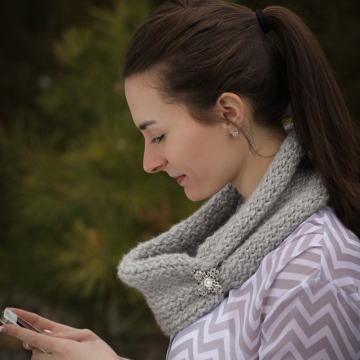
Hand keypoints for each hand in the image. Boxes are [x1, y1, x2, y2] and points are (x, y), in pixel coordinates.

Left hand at [0, 308, 127, 359]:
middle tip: (58, 341)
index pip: (34, 335)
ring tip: (70, 354)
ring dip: (46, 352)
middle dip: (39, 340)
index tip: (4, 324)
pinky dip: (51, 358)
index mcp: (63, 345)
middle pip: (35, 345)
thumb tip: (46, 334)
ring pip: (39, 356)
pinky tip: (67, 358)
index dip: (17, 329)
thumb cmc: (101, 354)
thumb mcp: (87, 336)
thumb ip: (66, 332)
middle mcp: (55, 357)